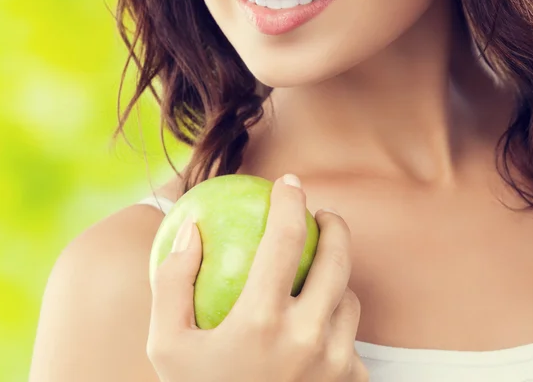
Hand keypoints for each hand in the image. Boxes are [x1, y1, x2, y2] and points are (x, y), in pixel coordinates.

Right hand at [147, 175, 368, 381]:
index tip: (289, 183)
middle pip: (338, 259)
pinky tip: (317, 328)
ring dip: (335, 279)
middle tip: (322, 215)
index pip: (285, 238)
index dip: (290, 200)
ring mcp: (336, 365)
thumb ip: (172, 282)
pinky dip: (338, 325)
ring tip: (313, 277)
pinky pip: (354, 340)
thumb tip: (192, 229)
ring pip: (349, 298)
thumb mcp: (165, 345)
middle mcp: (308, 339)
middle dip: (334, 226)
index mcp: (262, 321)